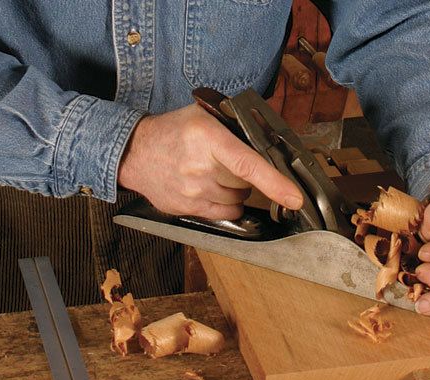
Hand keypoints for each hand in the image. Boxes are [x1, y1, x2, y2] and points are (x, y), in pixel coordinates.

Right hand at [118, 104, 302, 218]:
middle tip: (226, 162)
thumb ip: (236, 125)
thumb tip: (271, 138)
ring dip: (235, 190)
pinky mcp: (186, 209)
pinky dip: (225, 203)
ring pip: (237, 200)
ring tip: (213, 173)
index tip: (294, 198)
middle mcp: (199, 167)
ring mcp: (191, 192)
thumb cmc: (173, 131)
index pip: (247, 164)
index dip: (275, 183)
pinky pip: (224, 213)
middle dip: (245, 176)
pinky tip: (209, 187)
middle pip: (245, 183)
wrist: (134, 153)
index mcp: (207, 138)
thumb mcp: (203, 115)